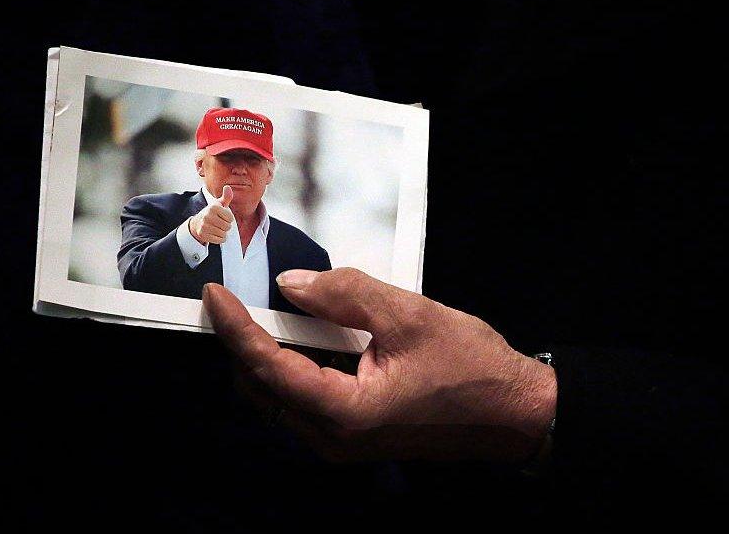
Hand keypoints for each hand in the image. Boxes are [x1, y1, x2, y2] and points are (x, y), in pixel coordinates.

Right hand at [189, 185, 233, 244]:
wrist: (197, 223)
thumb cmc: (212, 213)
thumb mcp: (219, 204)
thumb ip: (226, 197)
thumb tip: (228, 187)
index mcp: (213, 207)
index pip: (230, 218)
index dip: (229, 218)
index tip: (223, 216)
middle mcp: (207, 216)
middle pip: (227, 227)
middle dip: (226, 226)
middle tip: (220, 223)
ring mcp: (204, 226)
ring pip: (224, 234)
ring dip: (223, 232)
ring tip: (217, 228)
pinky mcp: (203, 235)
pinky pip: (220, 240)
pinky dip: (220, 239)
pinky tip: (215, 234)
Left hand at [202, 268, 556, 461]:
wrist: (512, 412)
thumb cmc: (472, 369)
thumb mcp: (408, 315)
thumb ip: (344, 294)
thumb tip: (293, 286)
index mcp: (345, 413)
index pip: (268, 367)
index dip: (236, 328)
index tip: (216, 296)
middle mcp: (335, 437)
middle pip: (263, 388)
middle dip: (246, 342)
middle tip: (240, 299)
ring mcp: (343, 441)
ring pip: (281, 395)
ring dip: (272, 352)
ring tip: (278, 310)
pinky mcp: (353, 433)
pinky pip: (306, 399)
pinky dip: (298, 365)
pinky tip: (313, 334)